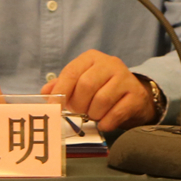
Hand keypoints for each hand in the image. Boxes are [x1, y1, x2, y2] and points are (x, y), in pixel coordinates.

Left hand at [40, 50, 154, 130]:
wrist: (135, 95)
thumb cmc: (103, 87)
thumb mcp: (83, 81)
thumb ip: (63, 85)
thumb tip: (45, 93)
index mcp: (92, 58)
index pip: (71, 72)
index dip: (61, 91)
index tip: (53, 106)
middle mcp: (109, 63)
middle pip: (86, 85)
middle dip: (78, 104)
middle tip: (78, 112)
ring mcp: (125, 78)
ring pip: (101, 100)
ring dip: (93, 114)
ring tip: (93, 115)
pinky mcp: (136, 95)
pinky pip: (116, 113)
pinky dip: (106, 122)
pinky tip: (104, 122)